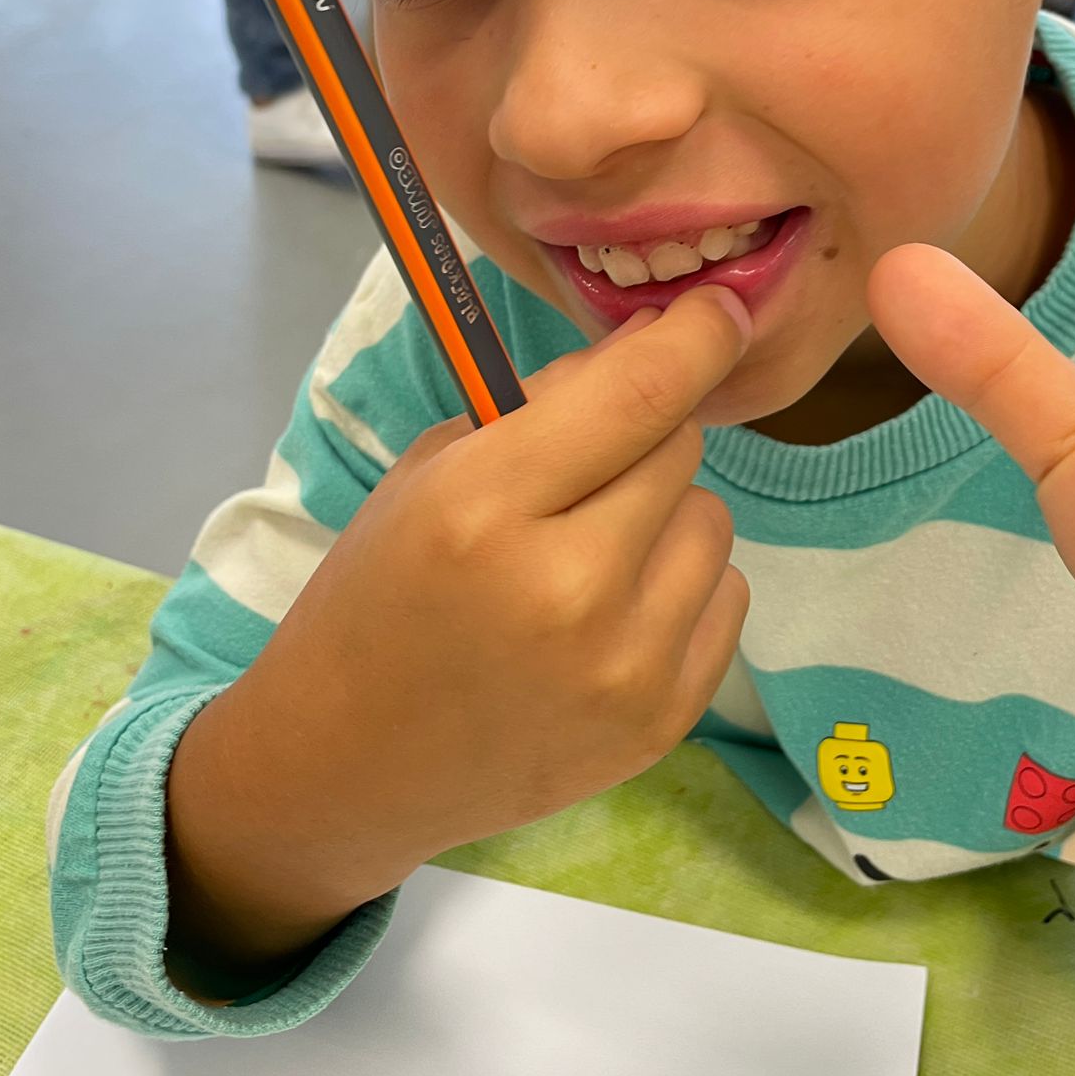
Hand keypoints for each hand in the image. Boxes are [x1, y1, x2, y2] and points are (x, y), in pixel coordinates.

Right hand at [168, 284, 751, 984]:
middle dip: (641, 438)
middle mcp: (567, 587)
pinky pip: (727, 597)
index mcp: (484, 506)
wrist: (348, 764)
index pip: (638, 394)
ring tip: (591, 553)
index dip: (695, 337)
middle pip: (680, 449)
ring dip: (664, 516)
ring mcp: (624, 665)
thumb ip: (542, 406)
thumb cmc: (377, 596)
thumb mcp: (429, 474)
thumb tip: (658, 343)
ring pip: (712, 521)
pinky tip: (613, 613)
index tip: (720, 311)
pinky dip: (681, 588)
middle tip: (581, 473)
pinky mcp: (661, 721)